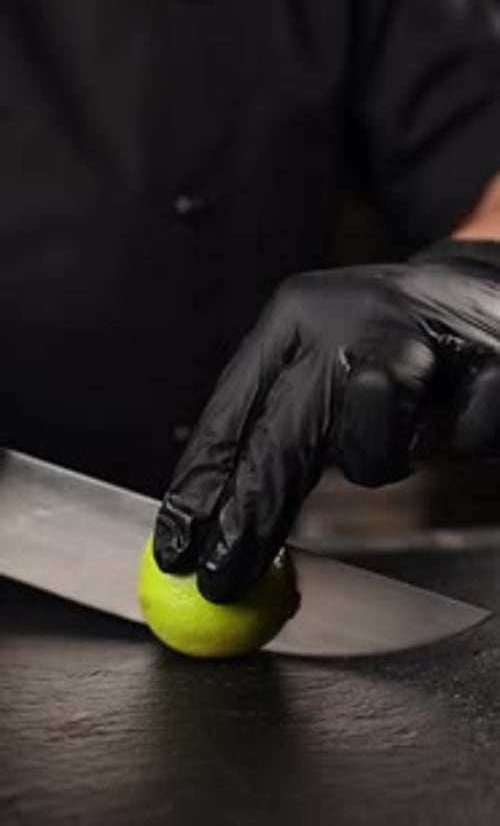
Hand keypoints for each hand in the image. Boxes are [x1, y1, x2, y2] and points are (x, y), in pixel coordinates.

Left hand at [154, 240, 499, 601]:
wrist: (479, 289)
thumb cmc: (391, 340)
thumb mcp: (318, 359)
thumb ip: (276, 425)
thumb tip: (219, 515)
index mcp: (293, 317)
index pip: (229, 414)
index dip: (199, 488)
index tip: (176, 544)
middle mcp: (343, 322)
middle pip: (278, 441)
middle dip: (248, 521)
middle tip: (221, 577)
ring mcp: (414, 342)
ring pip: (367, 452)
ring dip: (379, 461)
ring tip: (400, 432)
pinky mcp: (482, 367)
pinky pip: (455, 441)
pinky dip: (456, 438)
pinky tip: (458, 408)